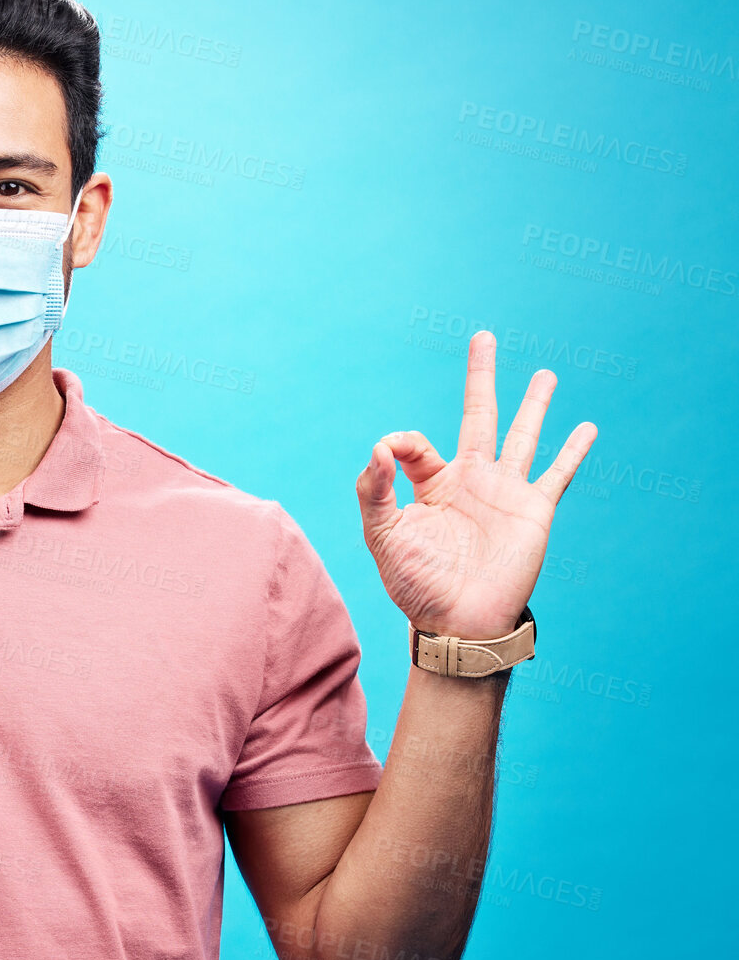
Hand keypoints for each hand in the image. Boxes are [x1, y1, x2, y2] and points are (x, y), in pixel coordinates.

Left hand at [356, 330, 596, 640]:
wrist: (458, 622)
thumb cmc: (416, 584)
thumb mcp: (382, 535)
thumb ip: (373, 490)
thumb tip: (378, 446)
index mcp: (430, 484)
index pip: (415, 444)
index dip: (400, 443)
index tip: (390, 453)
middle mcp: (470, 481)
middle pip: (477, 416)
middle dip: (481, 377)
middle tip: (484, 336)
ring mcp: (504, 493)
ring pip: (521, 435)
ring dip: (533, 404)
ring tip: (545, 374)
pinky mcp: (533, 510)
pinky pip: (557, 474)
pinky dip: (573, 451)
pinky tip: (587, 428)